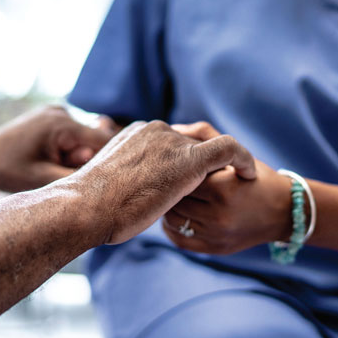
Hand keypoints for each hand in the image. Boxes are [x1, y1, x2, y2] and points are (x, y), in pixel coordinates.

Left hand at [0, 106, 112, 197]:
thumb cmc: (9, 172)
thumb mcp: (45, 180)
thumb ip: (79, 175)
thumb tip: (111, 175)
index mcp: (61, 124)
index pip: (105, 140)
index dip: (112, 160)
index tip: (115, 178)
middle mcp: (61, 112)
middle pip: (96, 139)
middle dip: (88, 159)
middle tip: (66, 171)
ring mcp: (56, 111)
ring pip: (85, 138)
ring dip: (78, 155)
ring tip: (55, 165)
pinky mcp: (52, 116)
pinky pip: (73, 134)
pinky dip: (70, 149)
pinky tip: (52, 159)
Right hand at [70, 120, 255, 244]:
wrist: (86, 207)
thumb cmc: (91, 206)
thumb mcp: (108, 184)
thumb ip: (126, 179)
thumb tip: (125, 193)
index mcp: (138, 133)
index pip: (170, 142)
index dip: (183, 160)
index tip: (190, 180)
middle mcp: (156, 130)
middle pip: (191, 142)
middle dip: (203, 162)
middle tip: (221, 183)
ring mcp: (172, 143)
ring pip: (208, 148)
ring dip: (222, 166)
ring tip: (236, 182)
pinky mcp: (189, 159)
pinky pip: (228, 149)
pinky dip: (242, 159)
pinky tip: (250, 175)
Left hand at [157, 123, 292, 254]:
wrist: (284, 212)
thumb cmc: (257, 178)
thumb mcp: (237, 154)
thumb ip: (206, 136)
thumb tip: (174, 129)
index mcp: (223, 188)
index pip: (182, 175)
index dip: (175, 168)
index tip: (173, 163)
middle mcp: (219, 215)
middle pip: (174, 199)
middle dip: (169, 187)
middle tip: (167, 179)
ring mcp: (216, 235)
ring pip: (172, 220)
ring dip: (168, 207)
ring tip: (172, 197)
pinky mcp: (214, 248)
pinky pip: (179, 239)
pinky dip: (172, 227)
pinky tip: (178, 215)